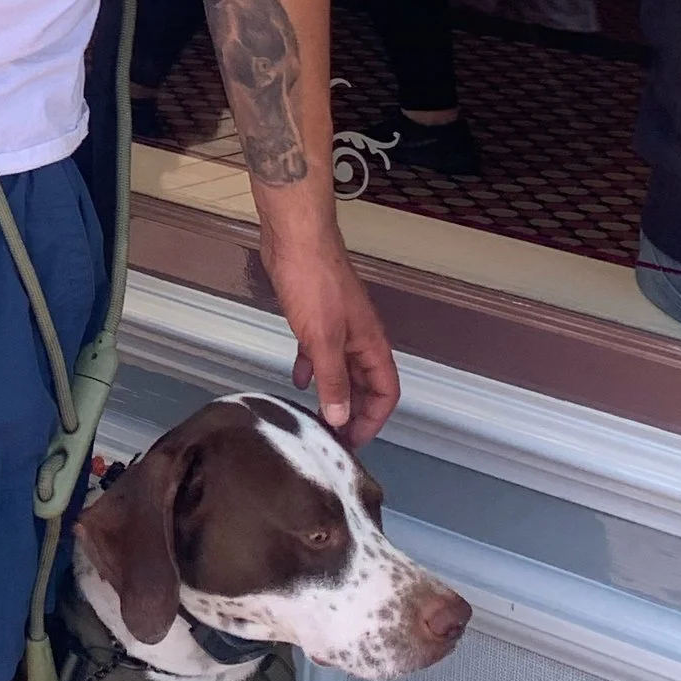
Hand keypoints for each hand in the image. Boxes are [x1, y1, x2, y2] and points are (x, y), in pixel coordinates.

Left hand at [260, 220, 396, 442]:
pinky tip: (298, 380)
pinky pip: (320, 351)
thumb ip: (333, 379)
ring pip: (342, 369)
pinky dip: (312, 368)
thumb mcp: (322, 339)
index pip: (385, 391)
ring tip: (317, 416)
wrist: (295, 239)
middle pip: (364, 384)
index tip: (352, 441)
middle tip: (333, 437)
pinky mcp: (315, 317)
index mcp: (370, 344)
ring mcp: (338, 326)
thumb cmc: (313, 282)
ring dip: (333, 392)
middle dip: (352, 412)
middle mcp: (359, 337)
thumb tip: (340, 417)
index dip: (373, 419)